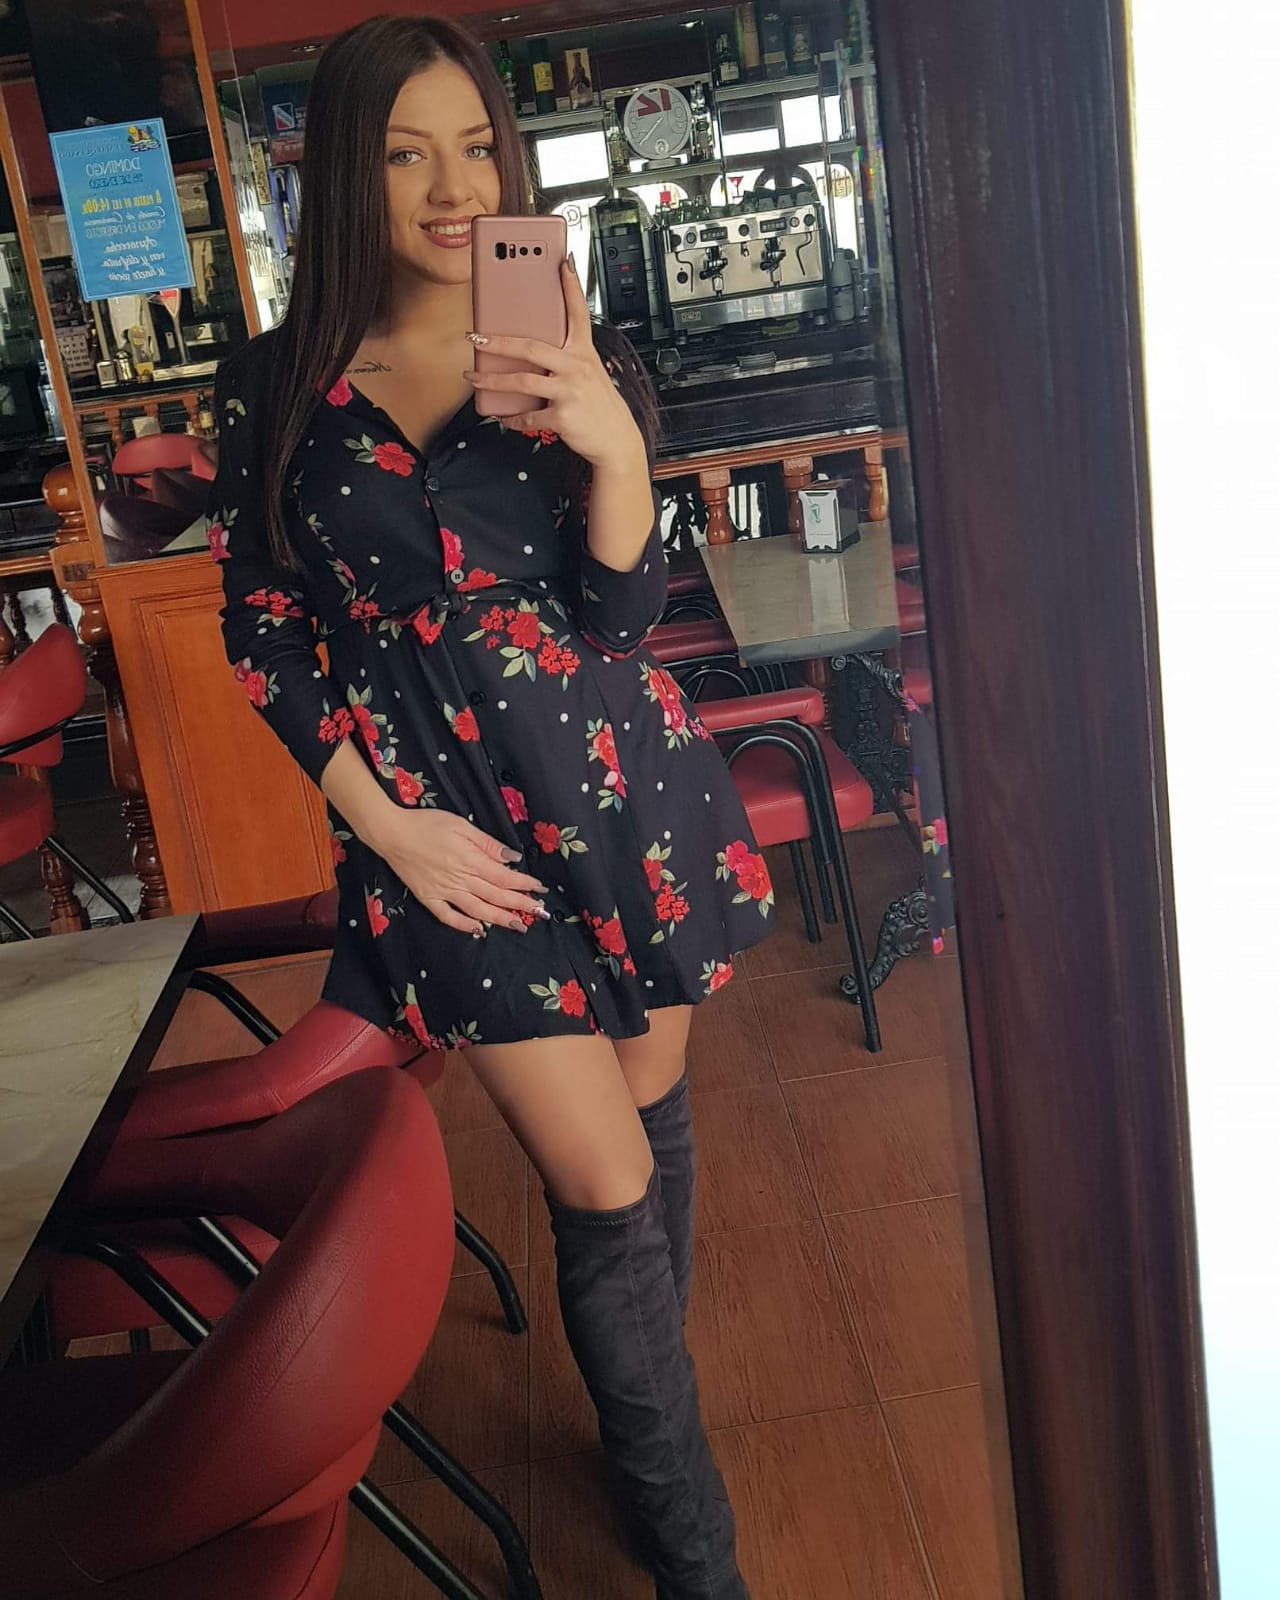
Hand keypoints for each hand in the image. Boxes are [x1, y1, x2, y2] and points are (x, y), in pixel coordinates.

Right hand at [370, 808, 549, 936]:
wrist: (390, 833)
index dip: (524, 885)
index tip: (539, 889)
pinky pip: (448, 917)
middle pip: (495, 896)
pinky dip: (464, 926)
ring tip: (518, 926)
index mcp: (470, 860)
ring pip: (477, 910)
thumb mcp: (461, 825)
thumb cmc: (426, 824)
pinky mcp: (428, 898)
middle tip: (538, 912)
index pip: (504, 877)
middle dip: (519, 905)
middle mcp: (459, 879)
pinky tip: (478, 930)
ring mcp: (443, 892)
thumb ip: (487, 844)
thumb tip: (512, 858)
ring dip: (499, 919)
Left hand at [465, 257, 644, 470]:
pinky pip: (529, 416)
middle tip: (476, 336)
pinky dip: (512, 419)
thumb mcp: (589, 374)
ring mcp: (570, 391)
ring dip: (492, 380)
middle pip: (532, 347)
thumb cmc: (599, 406)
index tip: (562, 263)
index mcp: (583, 353)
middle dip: (499, 341)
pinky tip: (503, 417)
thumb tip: (529, 354)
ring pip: (522, 382)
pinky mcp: (563, 416)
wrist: (616, 440)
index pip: (578, 313)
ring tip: (475, 378)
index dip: (571, 287)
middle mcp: (577, 368)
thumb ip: (565, 359)